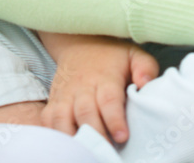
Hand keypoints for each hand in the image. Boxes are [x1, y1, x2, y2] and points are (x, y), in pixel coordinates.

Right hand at [41, 35, 157, 143]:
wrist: (79, 43)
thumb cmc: (112, 55)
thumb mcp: (133, 55)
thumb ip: (144, 68)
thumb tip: (145, 84)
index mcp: (105, 77)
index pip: (109, 99)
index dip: (114, 119)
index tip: (123, 136)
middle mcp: (83, 86)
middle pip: (85, 113)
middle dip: (96, 135)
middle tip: (107, 152)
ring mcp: (65, 94)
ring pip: (62, 118)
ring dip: (72, 138)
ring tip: (85, 152)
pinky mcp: (54, 101)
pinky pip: (48, 120)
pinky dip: (54, 134)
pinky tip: (66, 147)